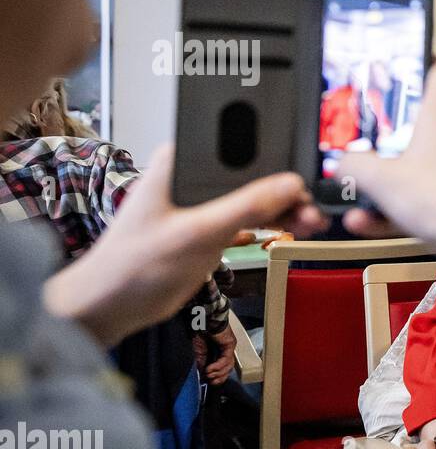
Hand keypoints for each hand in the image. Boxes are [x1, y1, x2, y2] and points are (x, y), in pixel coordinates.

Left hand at [44, 147, 326, 345]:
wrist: (110, 306)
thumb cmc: (134, 266)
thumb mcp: (197, 233)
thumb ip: (246, 207)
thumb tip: (291, 185)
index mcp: (181, 160)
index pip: (237, 142)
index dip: (274, 152)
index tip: (303, 171)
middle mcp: (192, 174)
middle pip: (252, 169)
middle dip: (285, 185)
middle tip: (312, 203)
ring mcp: (202, 200)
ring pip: (254, 194)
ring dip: (284, 206)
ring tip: (311, 220)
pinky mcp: (209, 223)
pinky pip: (249, 215)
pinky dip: (272, 222)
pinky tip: (294, 227)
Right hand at [199, 325, 236, 384]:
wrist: (203, 320)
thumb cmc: (199, 332)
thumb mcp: (198, 352)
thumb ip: (202, 363)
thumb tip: (202, 376)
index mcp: (217, 352)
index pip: (222, 369)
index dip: (218, 377)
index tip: (210, 382)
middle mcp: (225, 351)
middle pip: (227, 369)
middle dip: (220, 377)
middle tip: (211, 381)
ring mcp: (229, 347)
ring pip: (229, 365)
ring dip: (218, 372)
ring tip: (209, 374)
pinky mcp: (230, 344)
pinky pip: (226, 359)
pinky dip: (218, 366)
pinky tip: (211, 369)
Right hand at [338, 59, 435, 295]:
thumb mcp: (382, 180)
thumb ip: (354, 167)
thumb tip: (343, 164)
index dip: (424, 61)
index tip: (404, 65)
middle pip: (424, 125)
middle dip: (391, 137)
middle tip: (365, 142)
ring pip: (419, 170)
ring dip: (387, 185)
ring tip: (358, 202)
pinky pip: (425, 202)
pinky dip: (397, 212)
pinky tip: (369, 225)